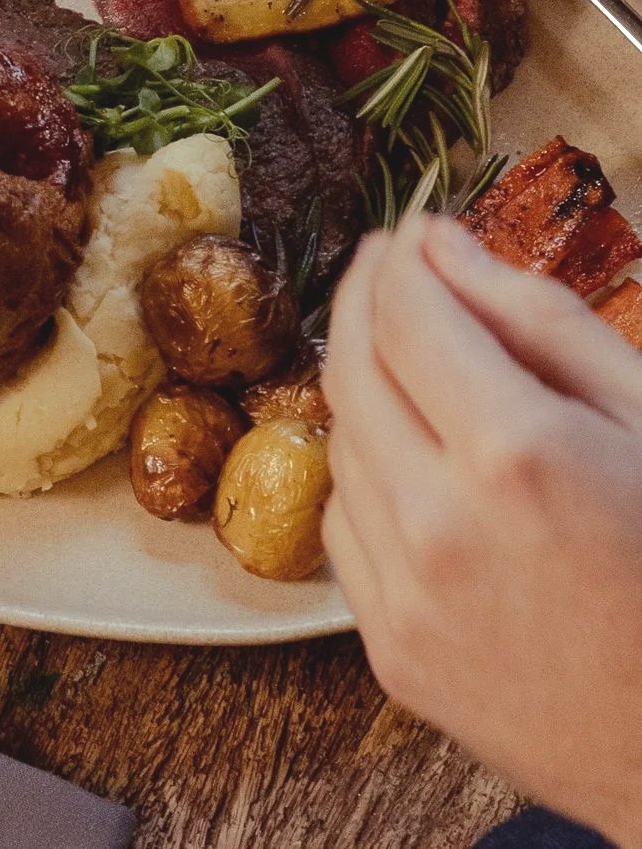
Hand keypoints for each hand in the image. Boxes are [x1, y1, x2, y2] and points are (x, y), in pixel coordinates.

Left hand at [325, 216, 641, 846]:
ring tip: (417, 364)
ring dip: (365, 383)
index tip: (413, 229)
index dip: (401, 253)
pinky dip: (368, 476)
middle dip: (363, 295)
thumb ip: (543, 320)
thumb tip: (442, 246)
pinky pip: (346, 528)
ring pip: (341, 443)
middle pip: (350, 364)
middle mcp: (442, 523)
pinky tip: (417, 463)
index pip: (404, 309)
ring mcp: (409, 598)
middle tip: (390, 265)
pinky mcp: (393, 655)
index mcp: (517, 454)